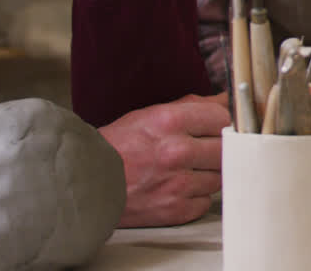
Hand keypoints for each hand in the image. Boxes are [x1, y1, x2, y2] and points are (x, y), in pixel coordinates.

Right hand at [98, 92, 229, 227]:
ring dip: (209, 172)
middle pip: (227, 148)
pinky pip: (205, 201)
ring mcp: (177, 184)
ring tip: (187, 169)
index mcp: (170, 122)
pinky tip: (179, 188)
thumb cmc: (118, 146)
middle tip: (205, 148)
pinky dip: (197, 196)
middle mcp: (175, 152)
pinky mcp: (175, 210)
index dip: (225, 122)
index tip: (223, 126)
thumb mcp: (151, 115)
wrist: (83, 183)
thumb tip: (227, 100)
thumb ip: (194, 106)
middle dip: (219, 147)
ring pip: (220, 175)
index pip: (223, 118)